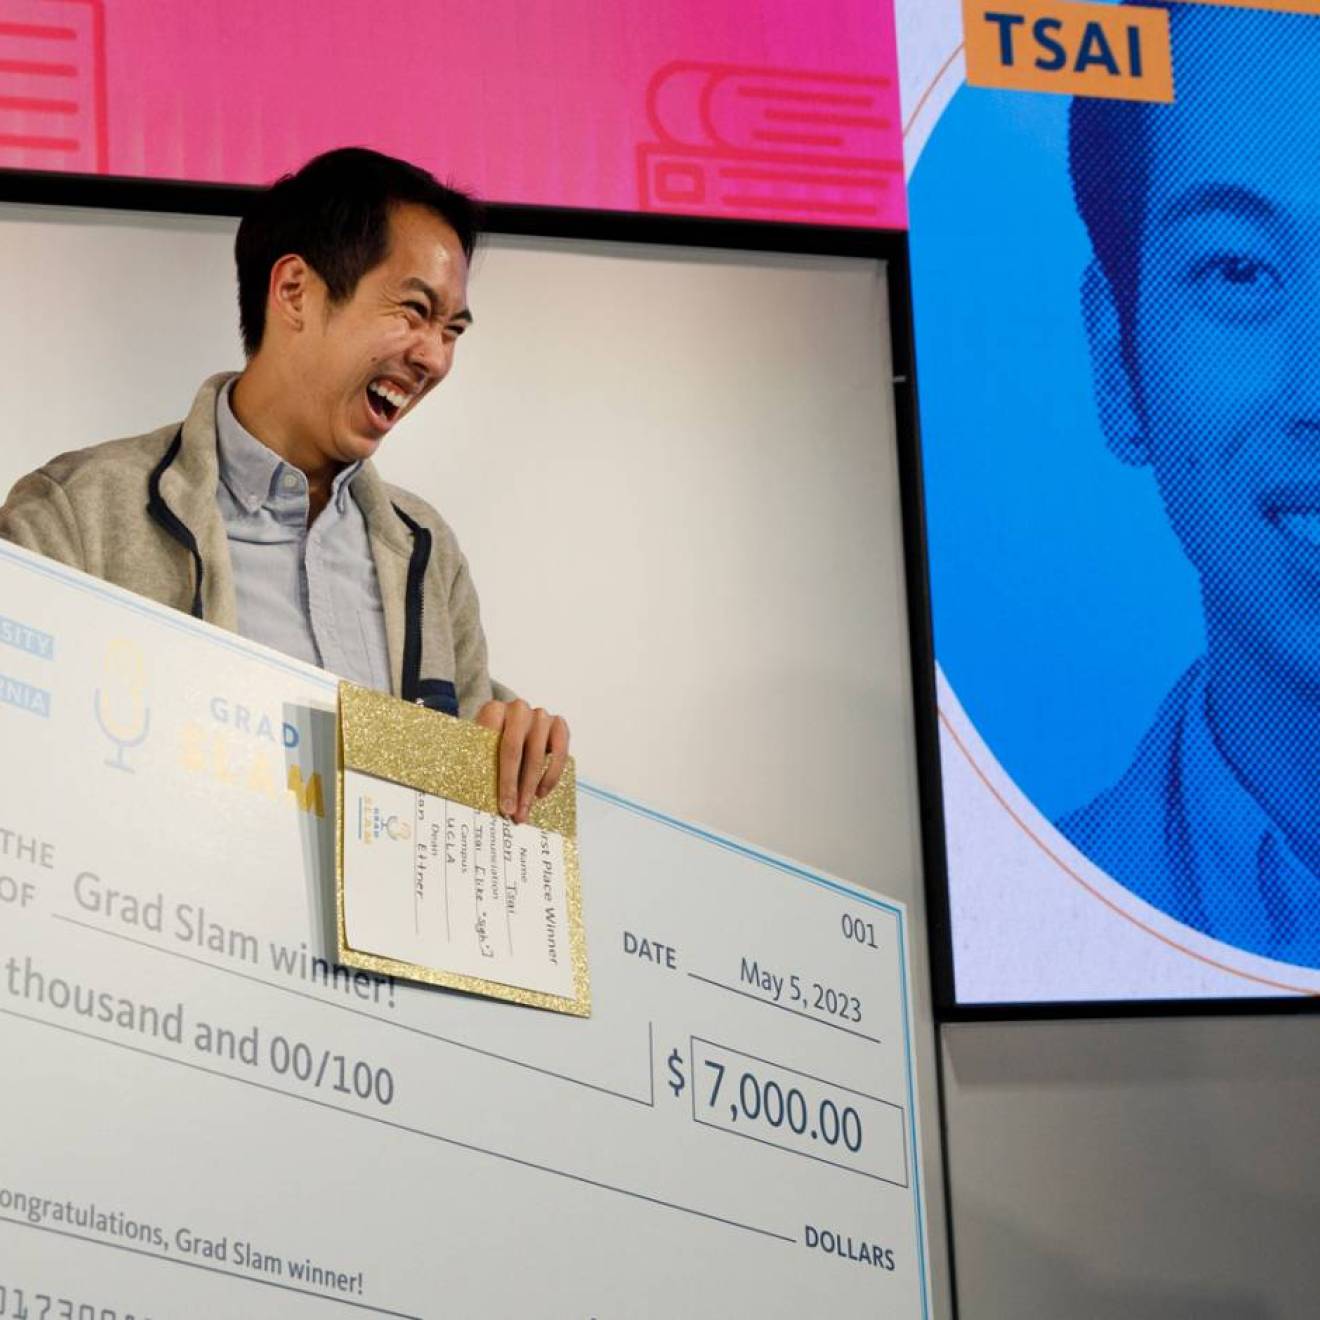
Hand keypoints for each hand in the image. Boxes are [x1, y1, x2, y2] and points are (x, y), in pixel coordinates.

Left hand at [474, 699, 570, 823]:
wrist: (509, 727)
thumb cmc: (491, 744)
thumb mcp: (478, 749)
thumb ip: (477, 765)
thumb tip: (476, 800)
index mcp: (493, 710)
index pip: (494, 744)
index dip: (499, 777)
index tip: (500, 805)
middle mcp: (518, 709)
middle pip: (515, 750)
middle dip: (515, 786)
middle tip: (514, 812)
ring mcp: (540, 715)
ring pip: (538, 754)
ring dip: (532, 786)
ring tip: (526, 808)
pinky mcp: (558, 724)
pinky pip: (561, 752)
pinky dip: (552, 774)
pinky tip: (542, 792)